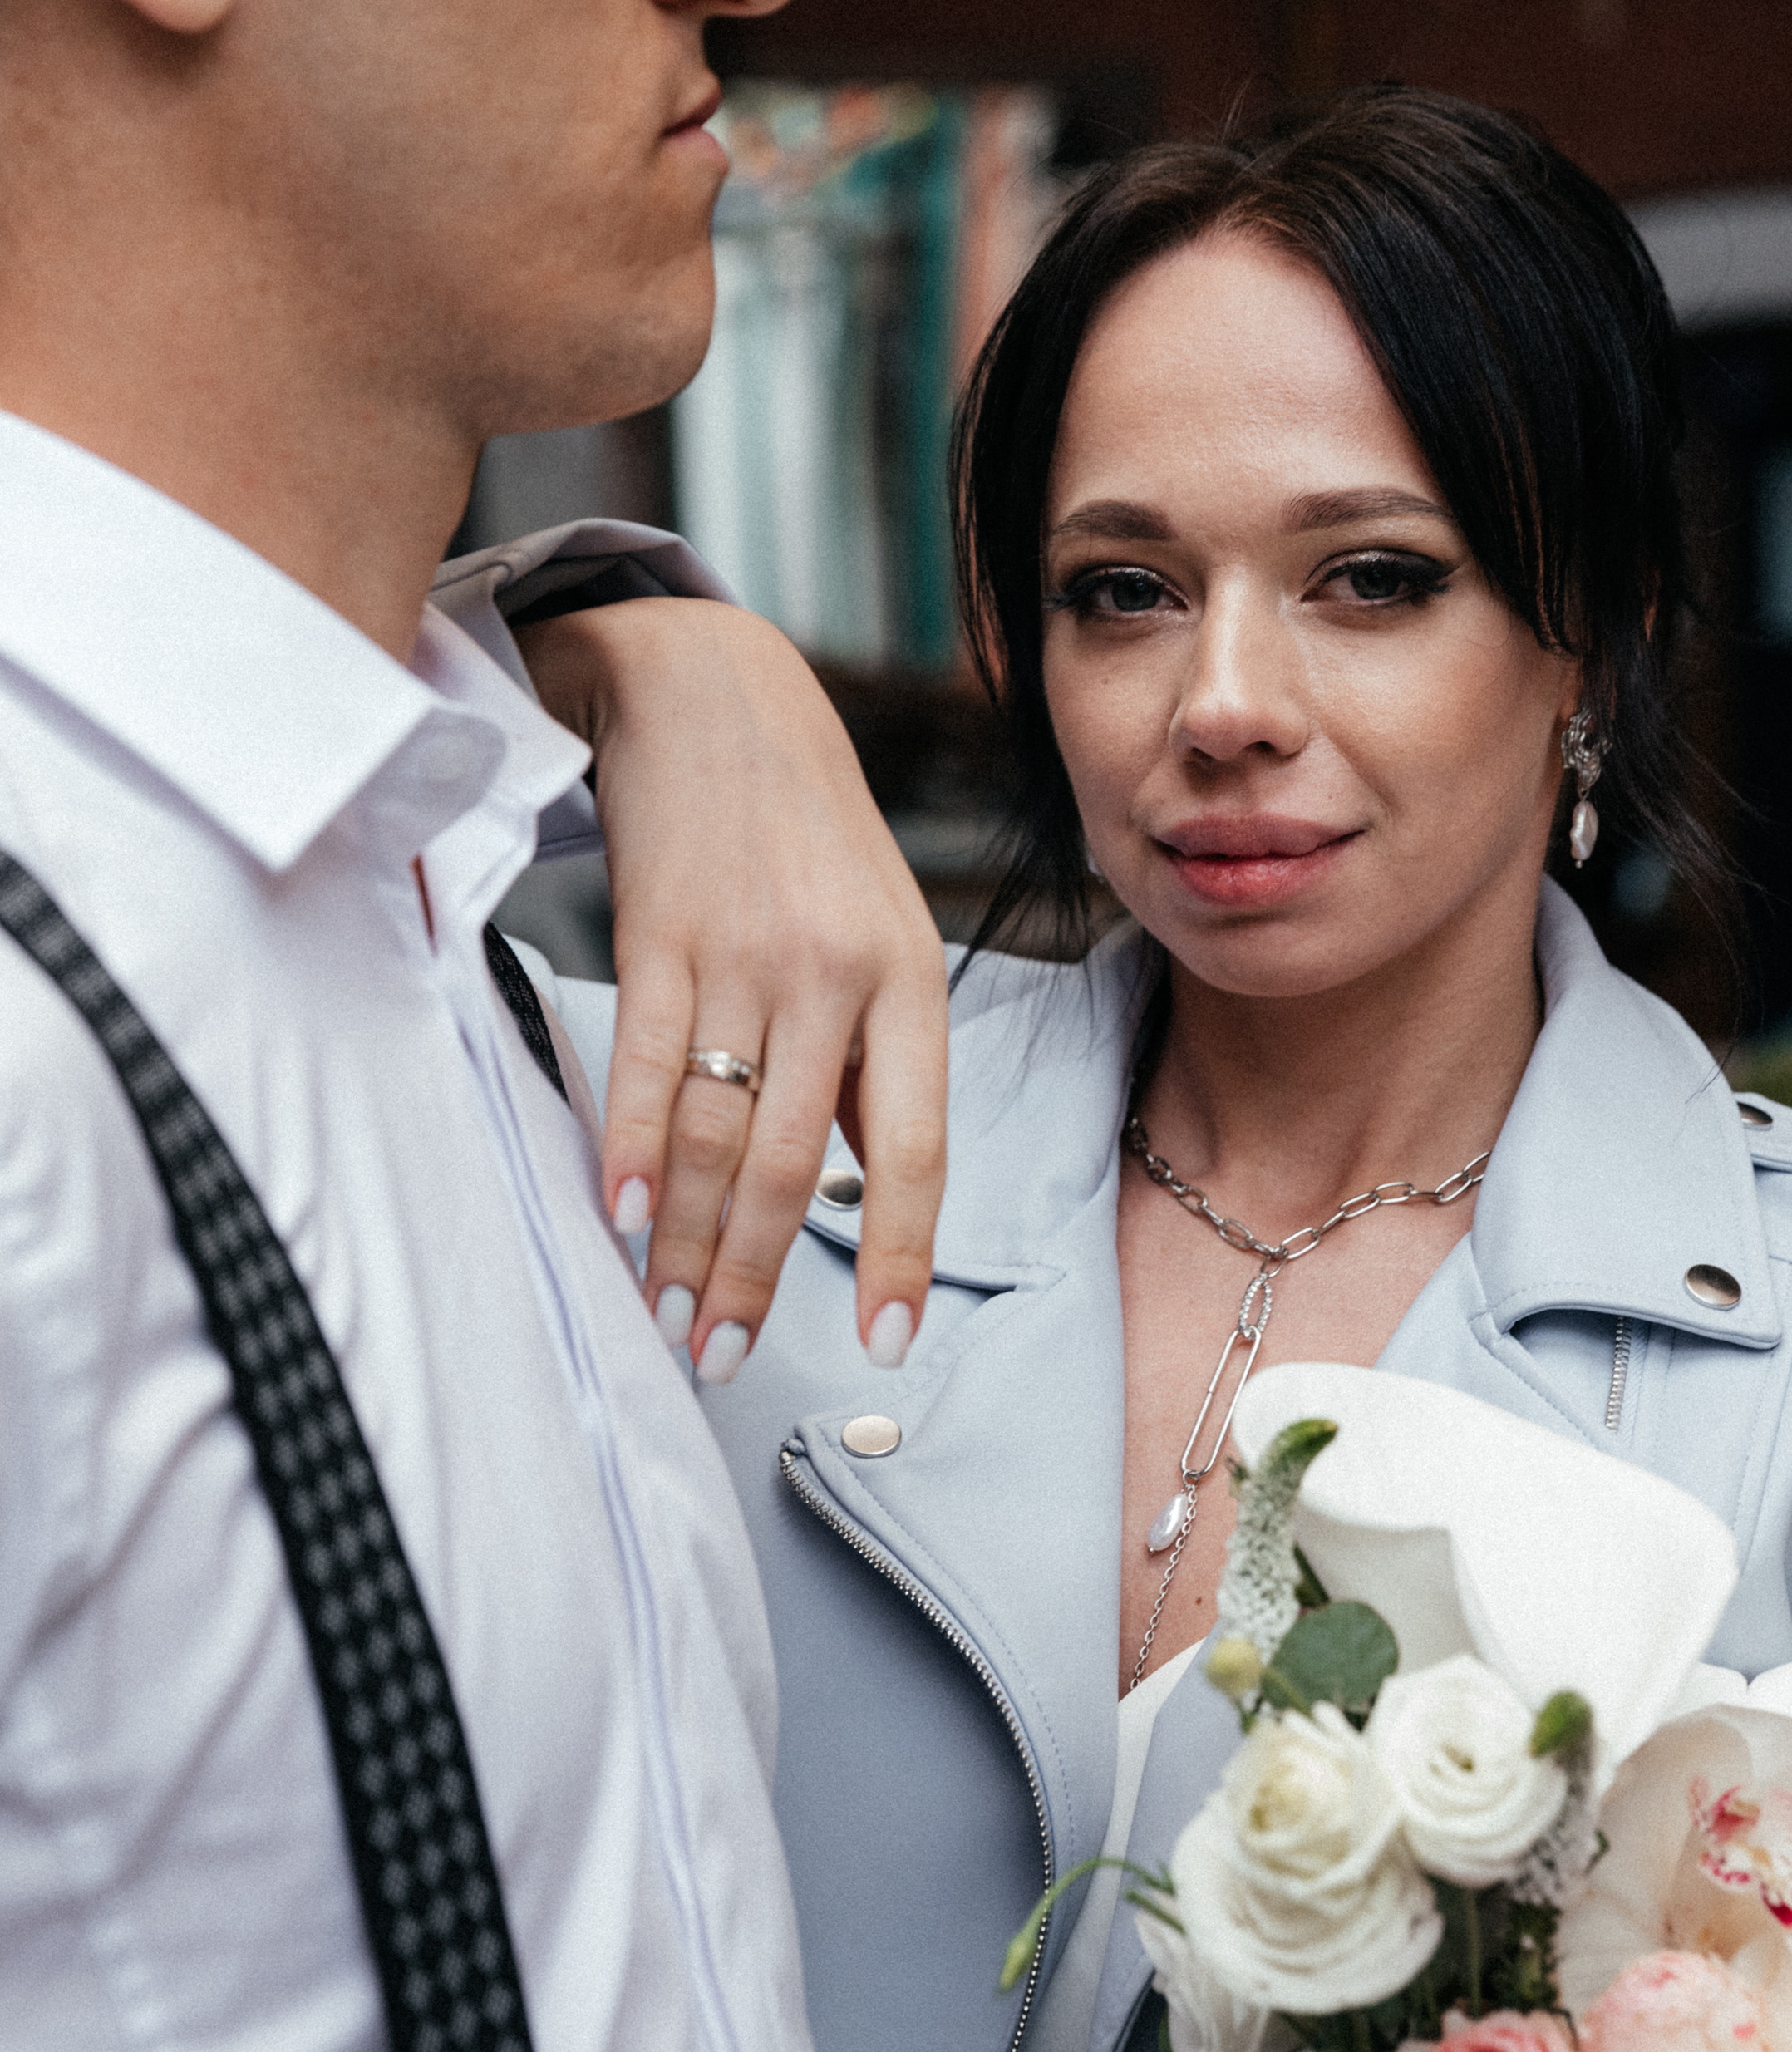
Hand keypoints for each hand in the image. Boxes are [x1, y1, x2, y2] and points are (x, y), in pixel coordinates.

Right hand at [516, 599, 946, 1380]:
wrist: (717, 695)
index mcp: (911, 984)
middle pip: (792, 1161)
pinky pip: (640, 1064)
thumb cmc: (805, 836)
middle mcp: (836, 975)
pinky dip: (622, 1151)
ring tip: (665, 1316)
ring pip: (711, 1132)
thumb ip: (867, 1060)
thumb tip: (856, 1192)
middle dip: (751, 1274)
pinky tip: (614, 1217)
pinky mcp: (658, 933)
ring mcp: (744, 954)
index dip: (899, 1253)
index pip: (917, 1147)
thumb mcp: (880, 933)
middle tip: (718, 1355)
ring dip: (680, 1239)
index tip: (882, 1343)